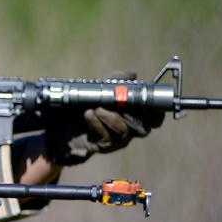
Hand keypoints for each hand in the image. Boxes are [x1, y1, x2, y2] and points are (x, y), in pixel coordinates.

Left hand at [43, 71, 163, 165]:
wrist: (64, 121)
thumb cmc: (88, 103)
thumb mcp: (100, 89)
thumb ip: (116, 81)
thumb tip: (132, 75)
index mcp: (136, 114)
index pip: (155, 118)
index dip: (157, 113)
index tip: (151, 104)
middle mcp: (131, 129)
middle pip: (143, 127)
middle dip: (132, 113)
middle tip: (118, 102)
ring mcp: (119, 140)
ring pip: (123, 130)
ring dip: (110, 117)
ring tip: (96, 107)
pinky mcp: (104, 146)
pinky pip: (105, 136)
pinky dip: (97, 123)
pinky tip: (88, 114)